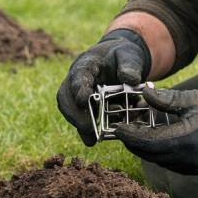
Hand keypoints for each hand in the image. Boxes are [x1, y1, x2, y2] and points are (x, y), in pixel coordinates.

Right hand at [56, 29, 150, 145]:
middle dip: (76, 113)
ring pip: (70, 110)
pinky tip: (92, 141)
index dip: (79, 88)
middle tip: (88, 126)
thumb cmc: (123, 55)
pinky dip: (86, 130)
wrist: (120, 60)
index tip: (84, 99)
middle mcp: (76, 80)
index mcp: (86, 64)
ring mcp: (77, 94)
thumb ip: (130, 66)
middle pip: (66, 97)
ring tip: (92, 137)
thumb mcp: (129, 55)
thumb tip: (130, 81)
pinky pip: (81, 119)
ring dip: (80, 124)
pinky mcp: (84, 106)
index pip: (78, 75)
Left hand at [114, 86, 197, 174]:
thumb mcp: (190, 99)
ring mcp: (190, 166)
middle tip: (121, 131)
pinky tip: (152, 140)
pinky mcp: (193, 169)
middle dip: (133, 143)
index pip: (148, 142)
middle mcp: (186, 158)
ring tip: (134, 134)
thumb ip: (166, 99)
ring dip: (144, 148)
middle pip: (150, 153)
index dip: (130, 136)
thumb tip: (143, 94)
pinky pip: (168, 162)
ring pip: (157, 159)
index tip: (117, 128)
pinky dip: (157, 152)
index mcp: (184, 140)